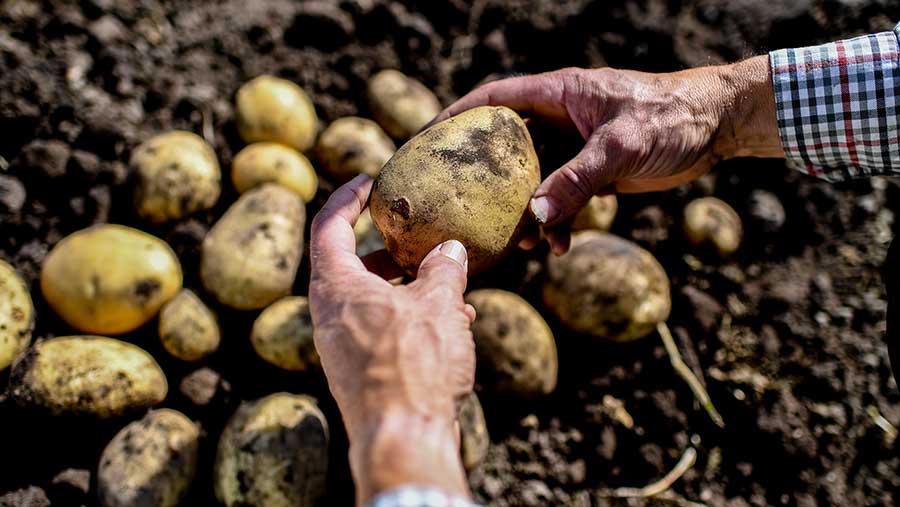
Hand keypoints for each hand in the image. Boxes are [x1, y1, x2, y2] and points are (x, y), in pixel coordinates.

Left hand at [308, 175, 475, 503]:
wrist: (403, 439)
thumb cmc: (414, 367)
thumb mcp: (437, 304)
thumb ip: (444, 268)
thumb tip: (451, 250)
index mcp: (335, 288)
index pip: (328, 226)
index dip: (346, 197)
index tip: (369, 181)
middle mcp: (330, 315)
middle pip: (351, 264)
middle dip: (389, 248)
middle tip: (415, 234)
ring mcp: (341, 346)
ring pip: (373, 299)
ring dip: (409, 286)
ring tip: (449, 283)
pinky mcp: (359, 371)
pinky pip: (382, 329)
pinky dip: (411, 317)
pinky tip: (454, 322)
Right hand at [433, 55, 782, 252]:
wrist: (718, 126)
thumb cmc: (672, 115)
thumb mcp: (622, 145)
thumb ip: (579, 179)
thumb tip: (537, 215)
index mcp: (558, 94)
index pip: (493, 100)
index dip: (455, 118)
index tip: (425, 141)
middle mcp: (560, 118)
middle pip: (507, 148)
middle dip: (488, 181)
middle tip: (463, 209)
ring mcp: (575, 146)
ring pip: (534, 181)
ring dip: (526, 211)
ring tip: (524, 242)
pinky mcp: (593, 172)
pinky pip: (562, 199)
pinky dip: (557, 221)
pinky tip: (559, 244)